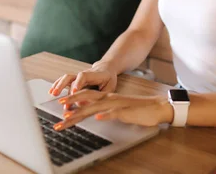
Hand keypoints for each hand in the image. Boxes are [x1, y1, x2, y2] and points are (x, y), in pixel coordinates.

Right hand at [49, 61, 117, 108]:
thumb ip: (99, 95)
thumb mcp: (109, 88)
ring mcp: (78, 76)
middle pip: (71, 77)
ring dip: (58, 85)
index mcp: (94, 74)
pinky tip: (51, 91)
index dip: (78, 83)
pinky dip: (57, 84)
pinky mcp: (74, 79)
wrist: (106, 69)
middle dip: (63, 86)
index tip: (73, 92)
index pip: (83, 76)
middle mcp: (84, 74)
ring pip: (66, 78)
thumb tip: (84, 103)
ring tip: (52, 94)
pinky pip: (64, 80)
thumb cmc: (108, 80)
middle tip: (57, 95)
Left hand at [52, 90, 173, 130]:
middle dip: (72, 103)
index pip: (86, 98)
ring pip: (96, 107)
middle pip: (87, 99)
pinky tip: (97, 118)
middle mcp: (109, 98)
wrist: (156, 107)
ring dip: (81, 111)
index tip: (60, 108)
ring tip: (69, 115)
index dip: (73, 102)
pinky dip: (105, 115)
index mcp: (107, 98)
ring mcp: (117, 104)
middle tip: (59, 108)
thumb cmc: (136, 109)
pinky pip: (114, 113)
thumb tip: (92, 114)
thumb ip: (104, 110)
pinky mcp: (126, 111)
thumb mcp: (117, 110)